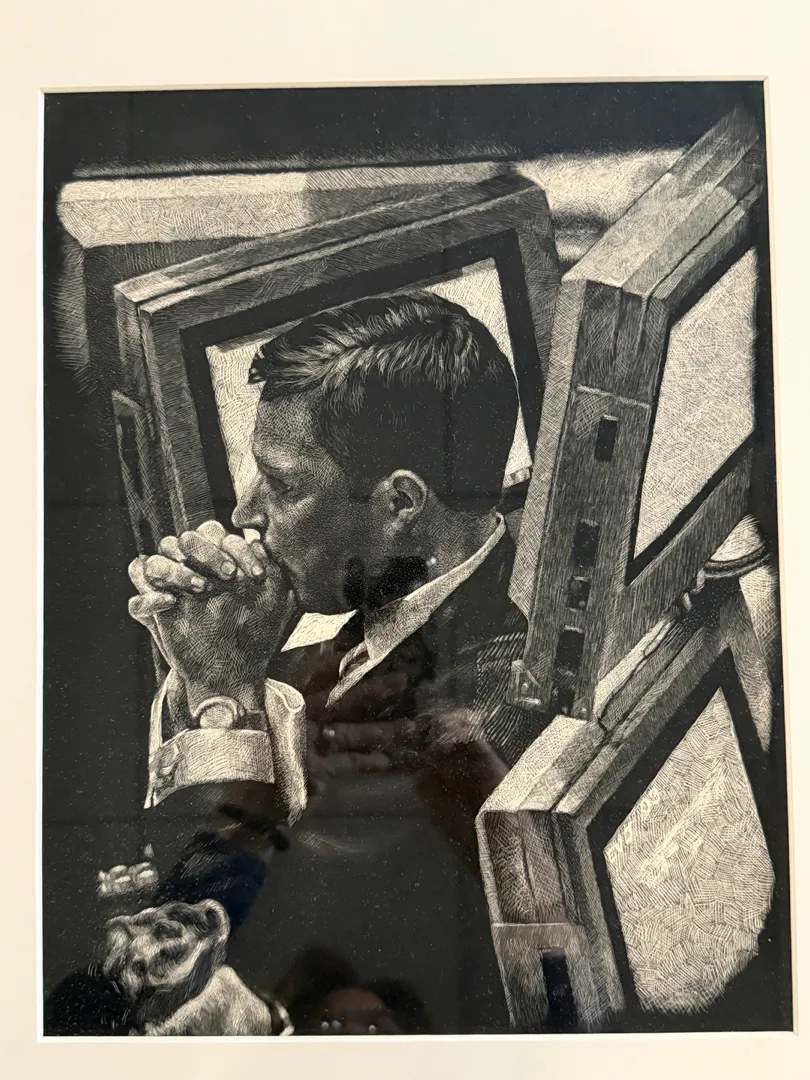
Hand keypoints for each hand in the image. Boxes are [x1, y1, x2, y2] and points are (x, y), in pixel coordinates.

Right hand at [128, 521, 295, 705]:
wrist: (232, 670)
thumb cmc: (255, 631)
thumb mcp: (273, 602)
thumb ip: (274, 571)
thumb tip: (260, 544)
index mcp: (217, 559)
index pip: (216, 534)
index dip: (236, 548)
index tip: (256, 575)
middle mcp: (191, 568)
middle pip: (185, 539)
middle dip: (207, 552)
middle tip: (229, 576)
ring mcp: (170, 588)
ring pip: (155, 560)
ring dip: (176, 570)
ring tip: (201, 589)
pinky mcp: (154, 612)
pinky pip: (137, 599)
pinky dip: (149, 598)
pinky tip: (170, 602)